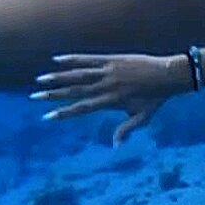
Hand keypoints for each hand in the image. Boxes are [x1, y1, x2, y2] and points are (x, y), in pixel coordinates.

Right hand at [31, 53, 190, 146]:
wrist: (169, 75)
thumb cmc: (156, 99)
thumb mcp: (143, 118)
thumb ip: (126, 129)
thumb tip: (115, 146)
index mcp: (111, 102)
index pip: (82, 109)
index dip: (63, 113)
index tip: (47, 117)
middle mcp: (106, 86)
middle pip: (74, 91)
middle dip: (53, 95)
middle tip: (35, 97)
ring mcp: (107, 71)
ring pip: (77, 74)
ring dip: (57, 77)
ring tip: (41, 79)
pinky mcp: (111, 59)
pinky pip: (88, 59)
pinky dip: (72, 59)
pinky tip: (57, 59)